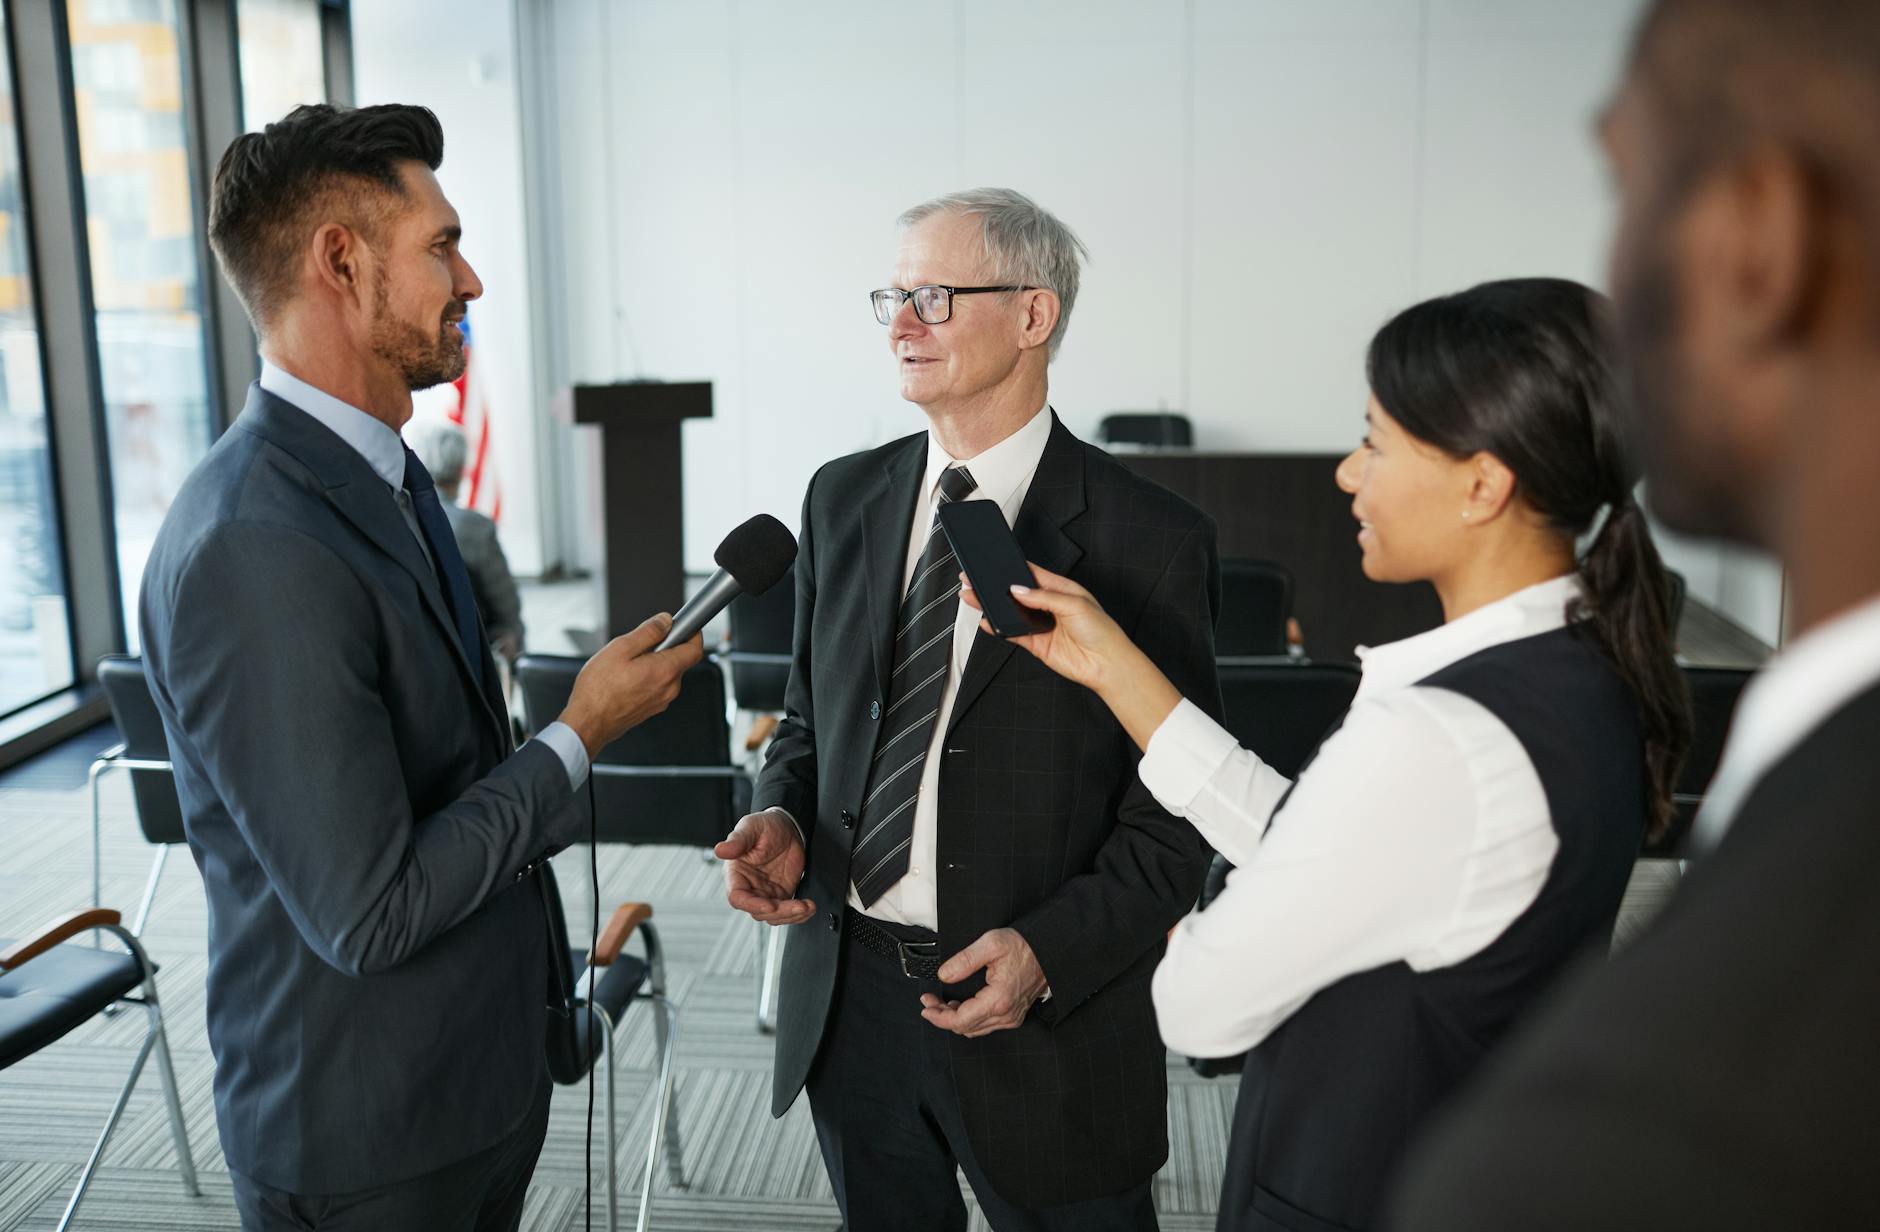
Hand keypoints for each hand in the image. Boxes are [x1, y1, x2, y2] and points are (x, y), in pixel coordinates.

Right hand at [557, 613, 703, 756]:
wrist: (588, 722)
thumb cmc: (598, 690)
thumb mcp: (620, 649)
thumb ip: (648, 632)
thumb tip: (665, 621)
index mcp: (665, 671)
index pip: (695, 649)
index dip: (693, 633)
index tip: (685, 626)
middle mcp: (669, 688)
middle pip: (680, 660)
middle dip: (665, 647)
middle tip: (640, 646)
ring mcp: (662, 700)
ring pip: (667, 673)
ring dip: (654, 663)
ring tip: (627, 665)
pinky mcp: (652, 708)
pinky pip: (658, 686)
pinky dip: (648, 677)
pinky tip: (626, 678)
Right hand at [715, 809, 813, 924]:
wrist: (788, 826)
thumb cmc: (765, 825)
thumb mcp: (751, 827)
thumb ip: (737, 840)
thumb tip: (720, 850)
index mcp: (736, 874)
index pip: (738, 897)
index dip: (752, 905)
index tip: (769, 905)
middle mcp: (750, 886)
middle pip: (758, 911)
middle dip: (778, 912)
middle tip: (797, 906)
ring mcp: (766, 892)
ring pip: (773, 916)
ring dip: (791, 916)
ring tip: (806, 907)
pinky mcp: (781, 894)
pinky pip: (788, 911)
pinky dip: (799, 914)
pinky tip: (808, 907)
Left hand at [919, 927, 1048, 1037]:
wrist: (1049, 951)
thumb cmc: (1024, 946)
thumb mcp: (991, 944)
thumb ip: (964, 960)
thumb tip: (944, 975)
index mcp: (998, 1000)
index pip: (960, 1021)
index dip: (938, 1017)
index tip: (925, 1006)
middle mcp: (1006, 1015)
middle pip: (964, 1028)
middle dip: (942, 1016)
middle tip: (929, 1001)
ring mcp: (1011, 1018)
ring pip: (974, 1029)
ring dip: (955, 1019)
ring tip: (942, 1003)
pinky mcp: (1013, 1015)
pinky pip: (985, 1025)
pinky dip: (969, 1019)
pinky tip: (961, 1006)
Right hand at [961, 563, 1183, 751]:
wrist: (1107, 664)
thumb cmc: (1102, 631)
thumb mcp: (1075, 604)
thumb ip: (1044, 597)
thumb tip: (1018, 591)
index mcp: (1062, 589)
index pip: (1033, 574)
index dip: (1014, 568)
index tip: (996, 563)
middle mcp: (1050, 606)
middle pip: (1018, 593)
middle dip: (998, 587)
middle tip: (977, 580)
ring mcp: (1043, 625)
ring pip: (1013, 612)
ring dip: (995, 607)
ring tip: (975, 598)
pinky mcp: (1037, 644)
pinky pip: (1014, 634)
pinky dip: (1000, 628)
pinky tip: (989, 622)